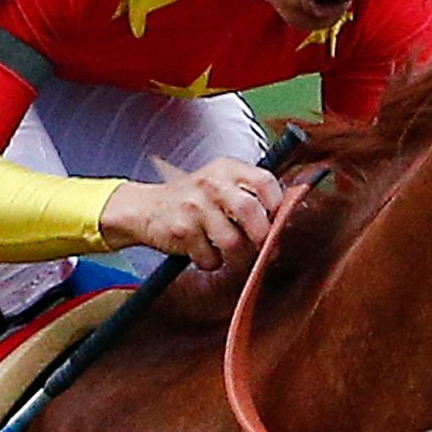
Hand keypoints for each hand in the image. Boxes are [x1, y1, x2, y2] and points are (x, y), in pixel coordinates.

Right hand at [98, 157, 284, 271]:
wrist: (145, 208)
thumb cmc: (195, 201)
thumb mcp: (221, 185)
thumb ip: (251, 196)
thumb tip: (286, 223)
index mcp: (227, 168)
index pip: (264, 181)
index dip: (278, 204)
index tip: (278, 221)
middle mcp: (211, 183)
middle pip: (251, 212)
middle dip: (262, 238)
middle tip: (264, 249)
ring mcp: (194, 206)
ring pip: (233, 243)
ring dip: (237, 257)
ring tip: (230, 253)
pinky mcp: (181, 230)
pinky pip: (210, 258)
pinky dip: (211, 263)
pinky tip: (204, 252)